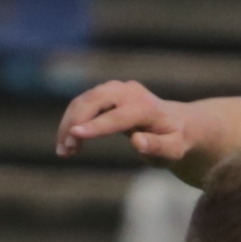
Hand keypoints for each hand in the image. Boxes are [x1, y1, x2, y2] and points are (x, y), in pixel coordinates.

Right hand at [55, 80, 193, 164]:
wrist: (176, 122)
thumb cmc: (175, 140)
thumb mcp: (173, 149)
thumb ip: (158, 147)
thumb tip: (137, 141)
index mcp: (146, 107)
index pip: (117, 116)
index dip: (96, 126)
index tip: (76, 134)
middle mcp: (129, 92)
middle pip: (94, 101)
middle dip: (75, 123)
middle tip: (64, 150)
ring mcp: (116, 89)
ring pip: (84, 100)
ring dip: (69, 123)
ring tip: (64, 152)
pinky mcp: (106, 92)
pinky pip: (83, 103)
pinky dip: (72, 121)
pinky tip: (69, 143)